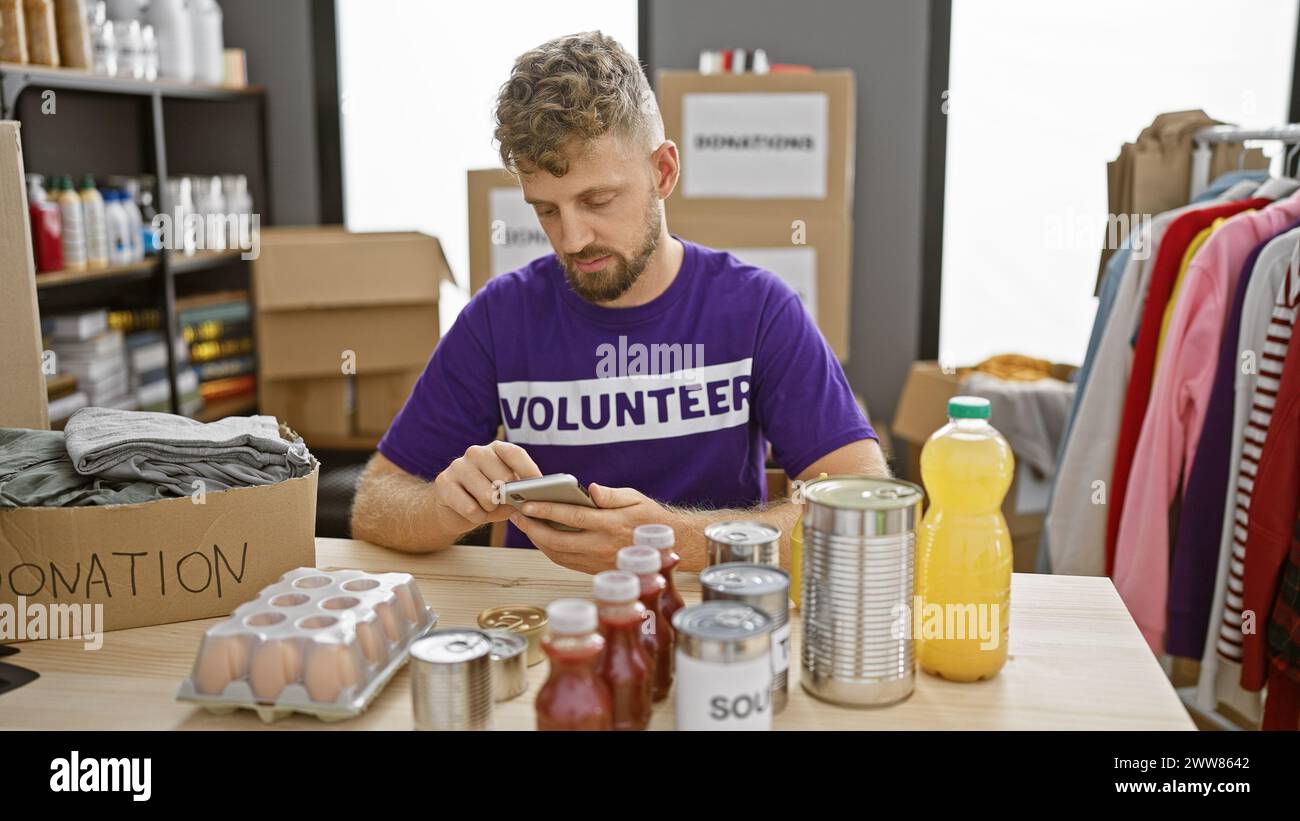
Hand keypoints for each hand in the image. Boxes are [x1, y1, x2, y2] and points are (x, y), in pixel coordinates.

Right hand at [432, 441, 540, 529]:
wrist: (453, 509)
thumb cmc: (487, 498)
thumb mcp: (507, 492)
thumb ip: (519, 492)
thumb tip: (531, 498)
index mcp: (495, 449)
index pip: (515, 454)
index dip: (529, 470)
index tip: (539, 486)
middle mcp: (476, 452)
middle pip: (504, 478)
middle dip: (507, 498)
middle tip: (501, 503)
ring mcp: (458, 466)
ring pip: (488, 496)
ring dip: (491, 509)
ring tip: (486, 507)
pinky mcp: (444, 483)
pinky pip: (471, 509)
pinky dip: (477, 517)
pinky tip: (473, 512)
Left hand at [509, 483, 670, 573]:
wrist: (670, 548)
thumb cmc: (651, 520)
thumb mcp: (636, 499)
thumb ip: (611, 495)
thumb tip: (590, 489)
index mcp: (611, 525)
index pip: (573, 517)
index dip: (547, 510)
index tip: (527, 503)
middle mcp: (602, 546)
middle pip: (558, 540)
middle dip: (533, 528)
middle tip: (517, 515)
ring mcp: (597, 561)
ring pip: (558, 554)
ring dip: (537, 540)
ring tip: (525, 525)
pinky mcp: (595, 570)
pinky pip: (566, 562)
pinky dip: (549, 550)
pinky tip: (541, 538)